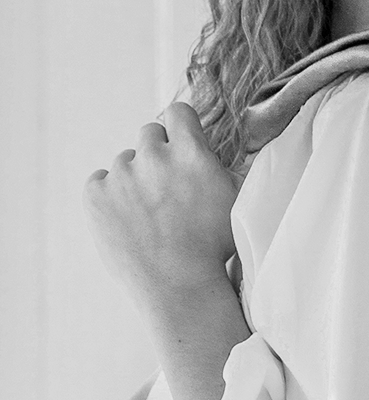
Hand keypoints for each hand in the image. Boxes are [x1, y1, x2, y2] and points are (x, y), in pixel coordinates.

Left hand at [83, 102, 238, 311]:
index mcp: (191, 151)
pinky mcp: (96, 198)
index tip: (182, 144)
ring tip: (148, 209)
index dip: (181, 127)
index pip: (178, 112)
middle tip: (167, 183)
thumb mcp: (237, 197)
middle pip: (150, 133)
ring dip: (135, 176)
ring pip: (125, 159)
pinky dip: (108, 193)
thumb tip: (242, 141)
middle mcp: (154, 156)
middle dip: (158, 152)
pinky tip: (124, 214)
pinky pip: (98, 181)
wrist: (178, 287)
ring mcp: (122, 176)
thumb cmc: (214, 244)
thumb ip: (231, 164)